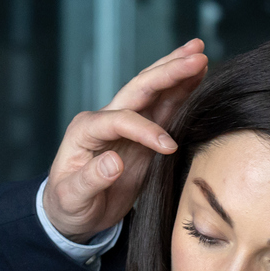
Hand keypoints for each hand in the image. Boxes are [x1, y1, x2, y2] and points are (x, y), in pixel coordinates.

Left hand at [42, 40, 208, 241]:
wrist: (73, 215)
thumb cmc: (68, 206)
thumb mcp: (73, 197)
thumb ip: (91, 179)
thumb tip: (115, 161)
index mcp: (86, 129)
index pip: (120, 119)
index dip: (145, 129)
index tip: (168, 147)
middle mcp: (106, 119)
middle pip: (139, 88)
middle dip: (168, 71)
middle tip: (196, 56)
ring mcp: (126, 125)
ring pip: (154, 92)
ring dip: (178, 73)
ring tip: (200, 55)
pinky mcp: (142, 136)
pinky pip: (165, 109)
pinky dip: (182, 93)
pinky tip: (198, 79)